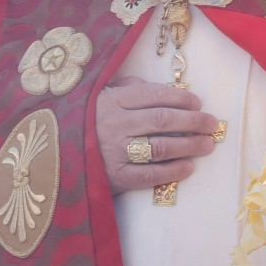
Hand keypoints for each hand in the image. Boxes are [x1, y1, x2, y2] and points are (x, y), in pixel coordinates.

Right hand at [96, 76, 221, 194]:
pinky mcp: (114, 177)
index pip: (154, 96)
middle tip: (212, 123)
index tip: (198, 102)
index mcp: (112, 100)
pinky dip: (171, 171)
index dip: (180, 98)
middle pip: (163, 120)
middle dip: (193, 121)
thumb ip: (129, 88)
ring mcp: (114, 152)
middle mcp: (114, 125)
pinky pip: (148, 175)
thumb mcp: (100, 95)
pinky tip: (188, 167)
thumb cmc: (84, 119)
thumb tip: (162, 89)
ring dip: (188, 146)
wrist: (53, 154)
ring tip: (207, 144)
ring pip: (159, 147)